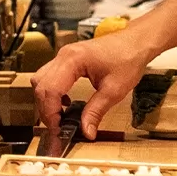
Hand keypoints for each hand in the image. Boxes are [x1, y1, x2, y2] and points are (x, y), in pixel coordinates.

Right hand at [33, 28, 160, 134]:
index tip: (58, 130)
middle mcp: (63, 56)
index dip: (50, 113)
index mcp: (72, 60)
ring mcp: (63, 56)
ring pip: (41, 81)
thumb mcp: (114, 90)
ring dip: (46, 101)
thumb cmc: (128, 58)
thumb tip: (86, 133)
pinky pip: (50, 77)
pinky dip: (52, 93)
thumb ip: (96, 112)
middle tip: (57, 128)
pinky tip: (65, 104)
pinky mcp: (67, 59)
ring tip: (59, 118)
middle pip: (40, 86)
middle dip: (46, 110)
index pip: (50, 89)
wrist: (136, 42)